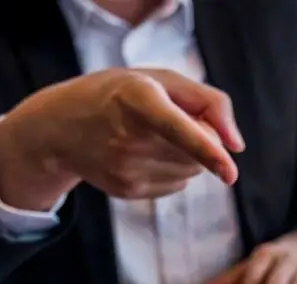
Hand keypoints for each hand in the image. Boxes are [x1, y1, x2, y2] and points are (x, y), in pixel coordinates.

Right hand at [0, 68, 245, 210]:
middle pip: (197, 153)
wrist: (60, 126)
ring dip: (188, 156)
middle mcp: (128, 137)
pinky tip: (143, 153)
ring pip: (192, 172)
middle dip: (200, 139)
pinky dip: (173, 170)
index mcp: (137, 98)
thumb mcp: (162, 79)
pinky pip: (177, 185)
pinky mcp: (126, 191)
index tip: (230, 171)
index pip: (179, 129)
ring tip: (151, 135)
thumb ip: (210, 102)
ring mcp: (124, 169)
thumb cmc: (121, 94)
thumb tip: (237, 146)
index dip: (208, 150)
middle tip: (167, 119)